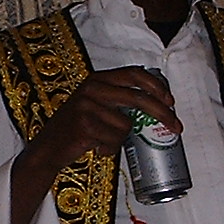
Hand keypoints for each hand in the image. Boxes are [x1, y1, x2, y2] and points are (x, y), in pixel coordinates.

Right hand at [0, 67, 180, 223]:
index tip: (170, 101)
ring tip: (100, 141)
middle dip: (162, 113)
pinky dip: (108, 149)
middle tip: (177, 127)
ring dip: (118, 140)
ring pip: (126, 126)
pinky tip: (93, 148)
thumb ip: (117, 99)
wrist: (47, 149)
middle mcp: (92, 88)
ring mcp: (87, 106)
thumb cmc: (75, 129)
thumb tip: (156, 105)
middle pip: (139, 98)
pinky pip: (114, 140)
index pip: (134, 74)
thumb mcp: (93, 105)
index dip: (156, 86)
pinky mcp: (86, 125)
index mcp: (96, 79)